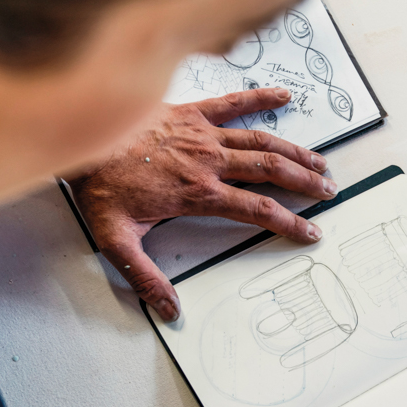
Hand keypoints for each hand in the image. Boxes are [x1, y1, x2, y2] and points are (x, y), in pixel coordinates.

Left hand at [68, 89, 337, 320]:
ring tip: (319, 161)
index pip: (257, 210)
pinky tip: (284, 97)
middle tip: (328, 191)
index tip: (310, 231)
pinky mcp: (191, 111)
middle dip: (304, 182)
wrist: (79, 136)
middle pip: (270, 171)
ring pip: (261, 141)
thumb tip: (169, 310)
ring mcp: (202, 133)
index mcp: (198, 193)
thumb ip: (144, 277)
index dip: (289, 223)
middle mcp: (208, 162)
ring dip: (293, 151)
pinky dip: (260, 98)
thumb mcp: (116, 240)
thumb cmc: (97, 185)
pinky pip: (232, 102)